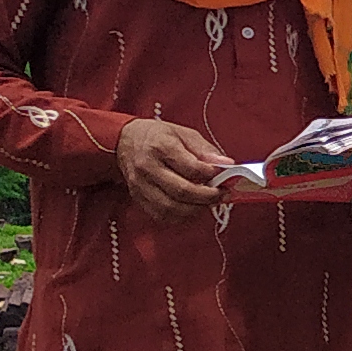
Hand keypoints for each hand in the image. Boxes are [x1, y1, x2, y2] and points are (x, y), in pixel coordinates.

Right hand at [115, 117, 234, 219]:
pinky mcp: (138, 198)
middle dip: (207, 197)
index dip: (212, 175)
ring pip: (171, 208)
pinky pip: (161, 216)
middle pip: (182, 191)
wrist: (125, 141)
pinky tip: (191, 208)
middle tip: (221, 194)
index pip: (191, 168)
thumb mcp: (184, 133)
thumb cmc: (158, 136)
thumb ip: (206, 149)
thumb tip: (226, 164)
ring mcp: (141, 185)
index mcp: (161, 147)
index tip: (223, 175)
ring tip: (208, 202)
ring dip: (195, 210)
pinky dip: (180, 217)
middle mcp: (148, 167)